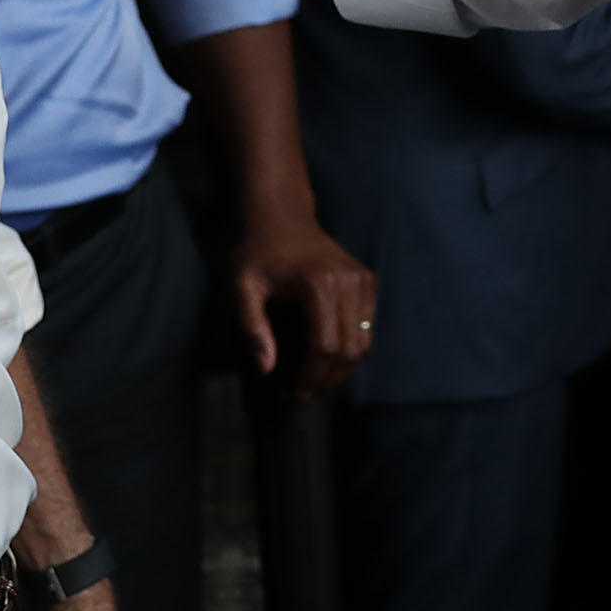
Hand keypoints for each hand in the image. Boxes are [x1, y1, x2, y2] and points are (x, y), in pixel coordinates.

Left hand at [233, 217, 377, 398]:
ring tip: (319, 380)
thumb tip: (266, 368)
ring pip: (365, 341)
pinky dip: (354, 347)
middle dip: (330, 379)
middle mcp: (348, 282)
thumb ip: (252, 327)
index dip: (313, 377)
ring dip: (345, 368)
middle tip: (308, 393)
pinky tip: (330, 356)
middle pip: (350, 348)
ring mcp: (362, 279)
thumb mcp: (242, 288)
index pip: (325, 346)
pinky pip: (369, 325)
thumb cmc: (257, 252)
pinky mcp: (367, 280)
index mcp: (318, 284)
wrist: (282, 217)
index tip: (297, 393)